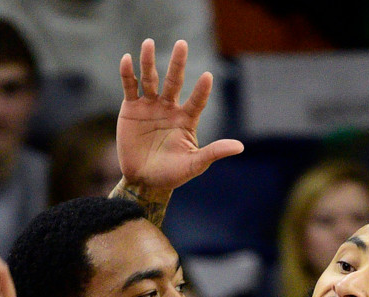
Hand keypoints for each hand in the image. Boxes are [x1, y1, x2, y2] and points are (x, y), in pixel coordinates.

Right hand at [117, 38, 242, 196]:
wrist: (143, 181)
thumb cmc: (171, 174)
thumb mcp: (194, 165)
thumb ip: (214, 152)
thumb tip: (240, 147)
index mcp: (186, 118)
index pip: (197, 100)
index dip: (201, 90)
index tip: (207, 76)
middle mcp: (169, 107)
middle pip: (173, 81)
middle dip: (177, 63)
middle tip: (182, 44)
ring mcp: (150, 106)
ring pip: (150, 79)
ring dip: (148, 62)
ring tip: (148, 43)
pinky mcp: (131, 108)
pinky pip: (130, 87)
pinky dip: (128, 74)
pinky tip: (128, 59)